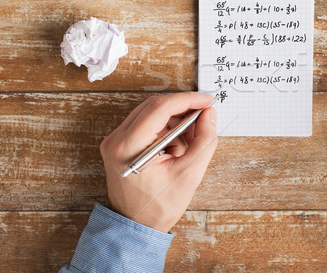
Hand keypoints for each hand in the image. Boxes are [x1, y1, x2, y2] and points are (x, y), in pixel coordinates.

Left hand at [100, 92, 217, 231]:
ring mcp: (116, 140)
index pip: (160, 108)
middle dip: (183, 109)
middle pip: (154, 106)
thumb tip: (209, 115)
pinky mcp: (121, 143)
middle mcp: (116, 140)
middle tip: (205, 116)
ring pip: (151, 113)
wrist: (136, 226)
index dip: (187, 100)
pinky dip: (166, 128)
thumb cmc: (158, 206)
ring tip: (191, 140)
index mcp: (128, 147)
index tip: (207, 100)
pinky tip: (178, 144)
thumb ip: (204, 141)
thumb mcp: (189, 174)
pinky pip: (147, 123)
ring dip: (175, 120)